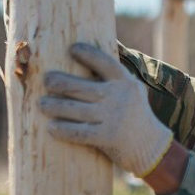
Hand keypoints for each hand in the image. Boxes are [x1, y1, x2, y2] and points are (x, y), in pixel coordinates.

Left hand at [40, 42, 173, 176]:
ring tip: (42, 103)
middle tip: (46, 79)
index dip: (89, 54)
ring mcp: (114, 117)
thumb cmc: (135, 114)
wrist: (152, 146)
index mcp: (126, 82)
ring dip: (55, 106)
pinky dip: (64, 130)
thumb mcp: (133, 90)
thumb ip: (116, 78)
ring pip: (77, 109)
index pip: (105, 63)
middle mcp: (120, 97)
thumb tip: (91, 58)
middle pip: (83, 87)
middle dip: (61, 82)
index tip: (72, 49)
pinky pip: (80, 132)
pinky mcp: (108, 137)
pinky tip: (51, 127)